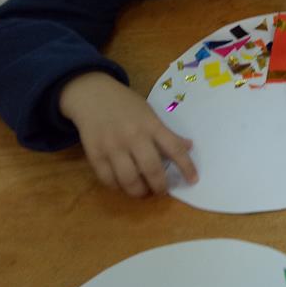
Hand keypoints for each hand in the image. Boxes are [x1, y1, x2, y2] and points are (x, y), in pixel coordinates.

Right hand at [59, 71, 197, 196]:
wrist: (92, 95)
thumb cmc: (125, 104)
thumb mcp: (150, 113)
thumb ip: (166, 132)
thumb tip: (188, 147)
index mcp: (151, 125)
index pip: (174, 149)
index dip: (186, 167)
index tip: (194, 180)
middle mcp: (133, 136)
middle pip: (151, 168)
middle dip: (160, 186)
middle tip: (162, 190)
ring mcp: (112, 146)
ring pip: (129, 179)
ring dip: (139, 191)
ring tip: (144, 191)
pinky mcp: (95, 154)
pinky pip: (108, 179)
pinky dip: (118, 187)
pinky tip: (124, 185)